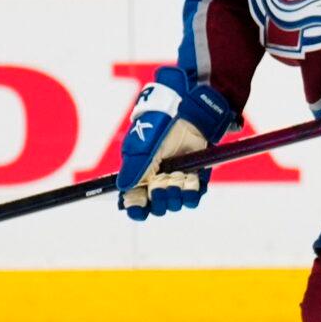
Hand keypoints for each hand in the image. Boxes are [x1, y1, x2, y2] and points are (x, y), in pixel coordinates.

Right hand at [115, 68, 236, 219]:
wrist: (187, 110)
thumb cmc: (160, 126)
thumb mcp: (144, 146)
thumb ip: (135, 168)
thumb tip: (123, 188)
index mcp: (140, 173)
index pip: (135, 199)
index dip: (136, 208)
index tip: (138, 211)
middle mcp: (158, 178)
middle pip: (157, 205)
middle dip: (159, 200)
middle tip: (162, 186)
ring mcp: (178, 177)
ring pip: (176, 202)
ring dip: (176, 197)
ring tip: (177, 183)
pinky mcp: (197, 173)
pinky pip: (195, 193)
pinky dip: (193, 193)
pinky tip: (190, 185)